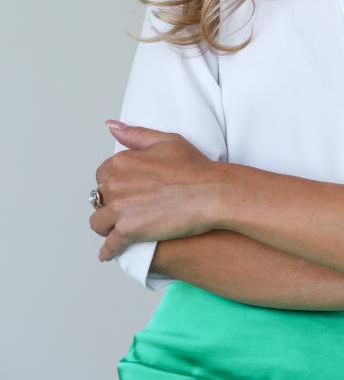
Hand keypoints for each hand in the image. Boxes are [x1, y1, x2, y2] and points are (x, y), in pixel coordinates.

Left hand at [90, 123, 218, 261]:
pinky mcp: (128, 231)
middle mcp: (116, 183)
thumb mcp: (166, 141)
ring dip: (105, 226)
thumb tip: (111, 126)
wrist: (210, 192)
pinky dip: (108, 251)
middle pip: (98, 198)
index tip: (122, 189)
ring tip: (114, 230)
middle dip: (108, 204)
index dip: (112, 182)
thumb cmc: (194, 166)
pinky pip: (109, 245)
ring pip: (98, 222)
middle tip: (122, 209)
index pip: (102, 174)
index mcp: (122, 161)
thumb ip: (136, 134)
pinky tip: (110, 253)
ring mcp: (120, 208)